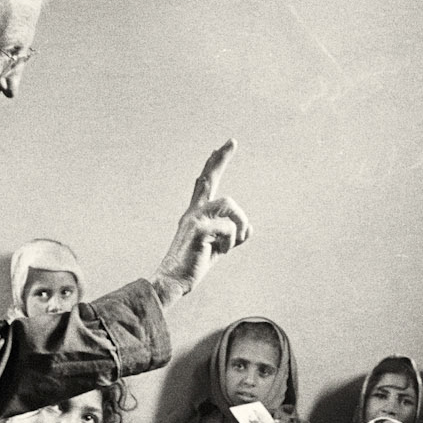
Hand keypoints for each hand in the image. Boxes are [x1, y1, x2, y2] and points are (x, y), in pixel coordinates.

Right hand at [150, 141, 249, 302]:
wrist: (174, 281)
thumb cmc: (194, 266)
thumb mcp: (217, 249)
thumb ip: (231, 237)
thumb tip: (248, 229)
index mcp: (196, 214)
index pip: (205, 184)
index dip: (214, 164)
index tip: (224, 146)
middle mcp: (193, 212)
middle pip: (208, 179)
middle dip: (220, 159)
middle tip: (232, 140)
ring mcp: (193, 218)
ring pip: (229, 204)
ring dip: (239, 223)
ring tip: (232, 242)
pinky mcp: (197, 229)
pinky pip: (228, 228)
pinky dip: (232, 242)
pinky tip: (222, 252)